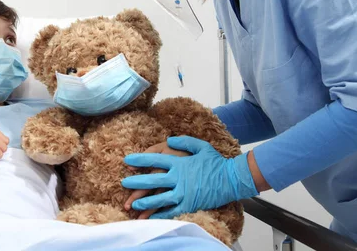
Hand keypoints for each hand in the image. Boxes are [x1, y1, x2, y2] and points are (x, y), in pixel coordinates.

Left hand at [121, 136, 257, 218]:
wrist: (232, 179)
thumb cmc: (216, 162)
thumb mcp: (201, 146)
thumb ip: (184, 140)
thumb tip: (169, 139)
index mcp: (179, 162)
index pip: (154, 160)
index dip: (139, 160)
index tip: (127, 160)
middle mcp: (178, 178)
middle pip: (152, 180)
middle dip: (136, 182)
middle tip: (124, 183)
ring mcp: (183, 192)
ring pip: (159, 198)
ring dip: (144, 201)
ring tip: (133, 203)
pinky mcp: (189, 204)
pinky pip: (171, 211)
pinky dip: (160, 214)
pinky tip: (151, 216)